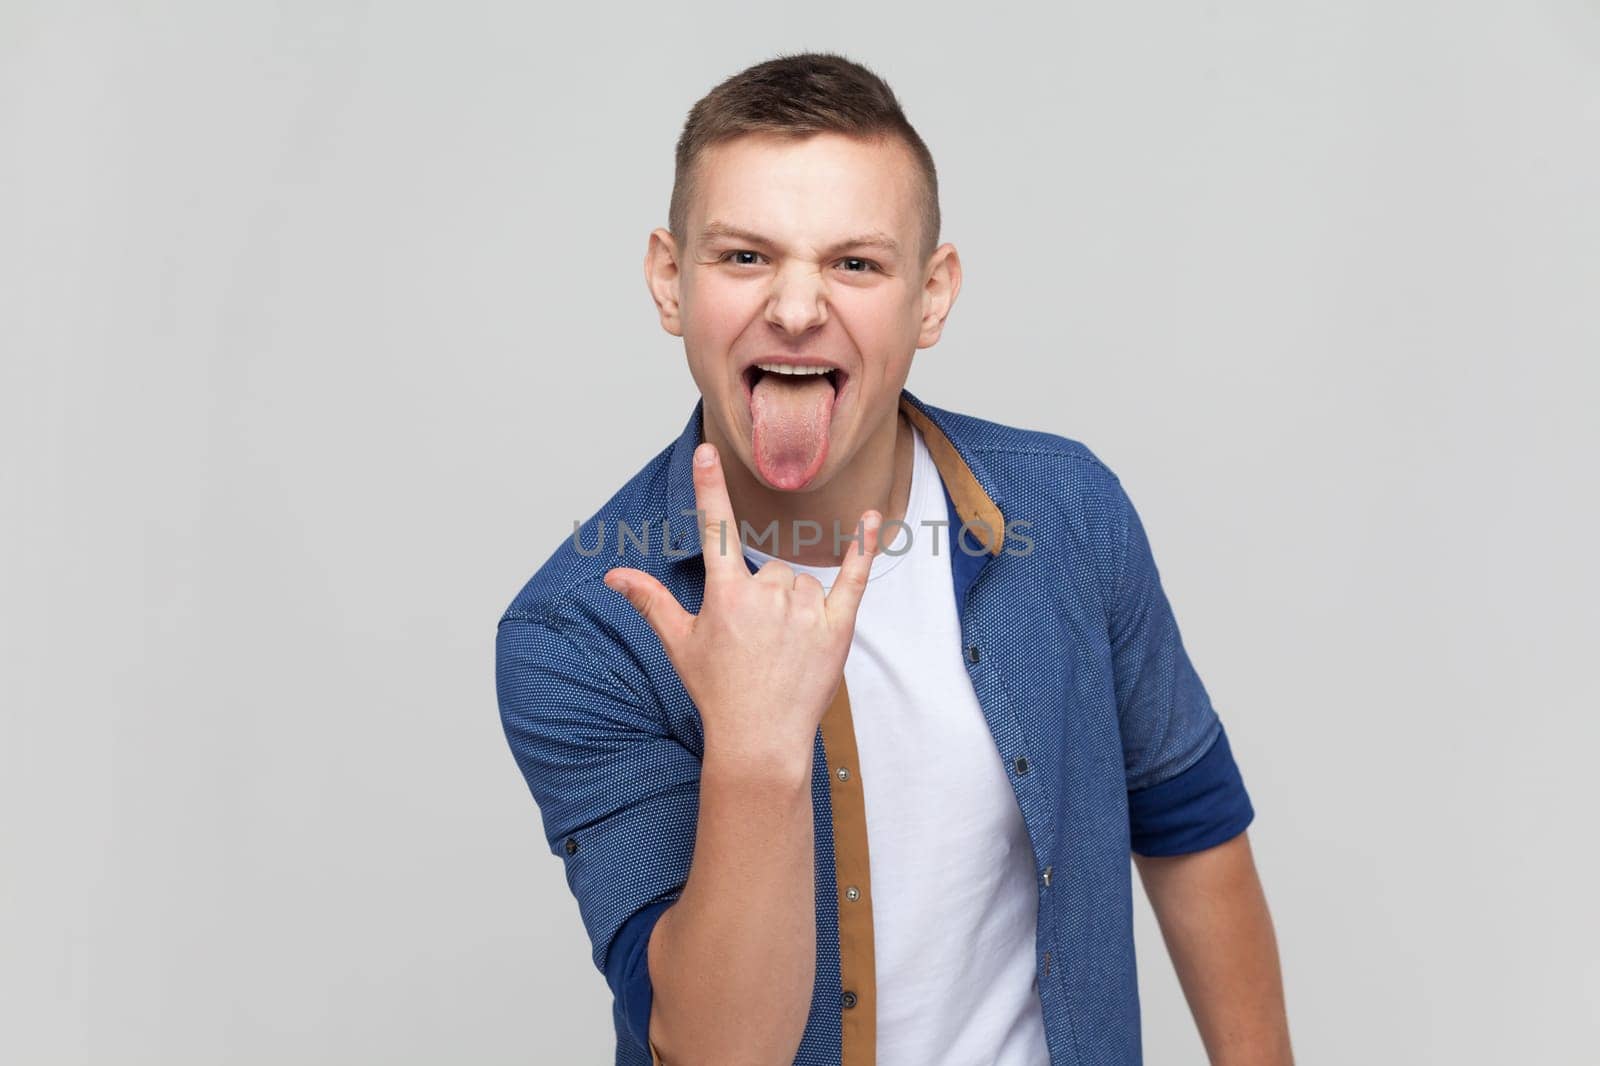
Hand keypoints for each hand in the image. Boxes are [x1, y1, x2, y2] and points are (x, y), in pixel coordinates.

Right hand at [603, 441, 882, 766]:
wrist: (761, 740)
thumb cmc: (718, 693)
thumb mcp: (680, 644)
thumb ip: (651, 601)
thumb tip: (614, 575)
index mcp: (726, 595)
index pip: (716, 529)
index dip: (709, 488)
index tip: (707, 451)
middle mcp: (767, 596)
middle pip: (771, 568)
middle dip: (766, 596)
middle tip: (759, 642)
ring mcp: (806, 609)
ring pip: (803, 582)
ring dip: (796, 605)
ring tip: (784, 649)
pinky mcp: (839, 624)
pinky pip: (854, 575)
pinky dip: (863, 546)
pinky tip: (869, 517)